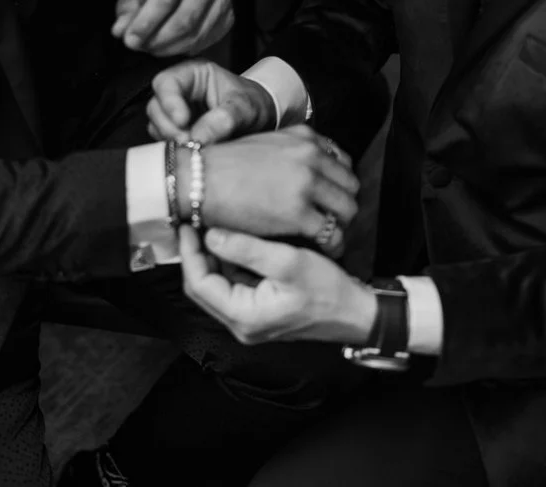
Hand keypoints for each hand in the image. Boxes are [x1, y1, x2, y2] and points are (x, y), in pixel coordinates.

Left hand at [112, 0, 232, 56]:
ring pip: (196, 35)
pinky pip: (206, 41)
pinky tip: (171, 45)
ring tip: (152, 46)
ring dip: (169, 48)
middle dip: (157, 40)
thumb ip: (128, 6)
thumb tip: (121, 30)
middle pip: (184, 20)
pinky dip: (184, 49)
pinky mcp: (228, 15)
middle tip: (140, 46)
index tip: (130, 39)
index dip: (146, 23)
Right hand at [147, 60, 275, 143]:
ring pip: (156, 124)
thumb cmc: (254, 104)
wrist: (262, 119)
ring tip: (192, 147)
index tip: (183, 121)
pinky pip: (164, 139)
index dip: (169, 102)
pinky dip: (173, 146)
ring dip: (169, 138)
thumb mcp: (246, 107)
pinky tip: (190, 150)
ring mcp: (177, 111)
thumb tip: (199, 137)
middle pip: (156, 105)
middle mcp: (181, 91)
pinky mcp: (177, 130)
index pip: (167, 82)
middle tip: (188, 141)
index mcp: (194, 74)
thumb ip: (225, 119)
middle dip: (168, 125)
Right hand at [178, 126, 358, 258]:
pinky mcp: (298, 214)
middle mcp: (310, 156)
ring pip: (347, 210)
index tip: (331, 196)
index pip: (342, 161)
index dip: (339, 182)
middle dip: (343, 204)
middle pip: (350, 186)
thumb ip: (291, 151)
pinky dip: (332, 245)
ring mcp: (306, 184)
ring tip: (327, 236)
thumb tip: (307, 168)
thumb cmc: (223, 164)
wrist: (199, 179)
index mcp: (303, 137)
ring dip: (340, 225)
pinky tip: (322, 250)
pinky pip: (331, 235)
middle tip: (331, 220)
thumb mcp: (264, 143)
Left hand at [180, 226, 376, 344]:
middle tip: (194, 222)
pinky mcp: (258, 310)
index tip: (188, 224)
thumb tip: (210, 235)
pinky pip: (232, 285)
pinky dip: (227, 263)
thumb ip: (246, 249)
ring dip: (210, 257)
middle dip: (195, 254)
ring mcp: (249, 319)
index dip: (189, 252)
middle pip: (202, 287)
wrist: (357, 313)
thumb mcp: (287, 262)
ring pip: (216, 285)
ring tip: (209, 226)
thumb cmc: (327, 290)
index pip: (198, 284)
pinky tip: (232, 241)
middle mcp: (241, 323)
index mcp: (243, 316)